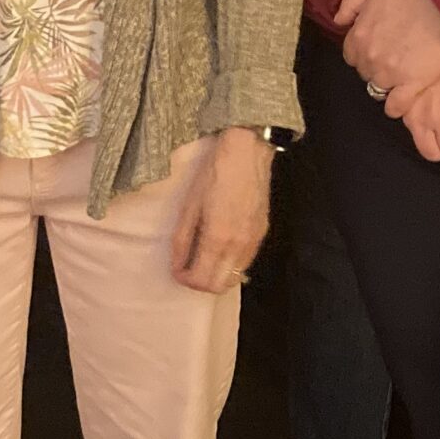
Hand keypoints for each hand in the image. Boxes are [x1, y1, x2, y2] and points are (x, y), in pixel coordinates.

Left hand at [171, 128, 273, 292]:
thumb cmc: (214, 174)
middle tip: (189, 268)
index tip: (178, 269)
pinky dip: (231, 265)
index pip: (201, 280)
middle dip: (201, 282)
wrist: (246, 152)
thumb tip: (177, 266)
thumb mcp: (190, 206)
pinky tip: (221, 248)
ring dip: (217, 276)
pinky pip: (245, 262)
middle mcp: (238, 246)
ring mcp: (253, 241)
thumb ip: (182, 240)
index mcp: (217, 238)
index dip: (185, 279)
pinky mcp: (262, 233)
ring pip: (234, 278)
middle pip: (219, 286)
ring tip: (204, 258)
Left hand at [333, 0, 439, 100]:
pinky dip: (397, 105)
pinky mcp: (411, 86)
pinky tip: (403, 96)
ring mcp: (390, 74)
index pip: (351, 56)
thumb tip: (338, 22)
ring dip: (387, 83)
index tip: (378, 47)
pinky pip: (395, 107)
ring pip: (378, 89)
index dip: (364, 52)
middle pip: (365, 73)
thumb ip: (350, 4)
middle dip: (375, 66)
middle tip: (393, 57)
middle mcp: (370, 58)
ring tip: (402, 71)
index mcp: (358, 37)